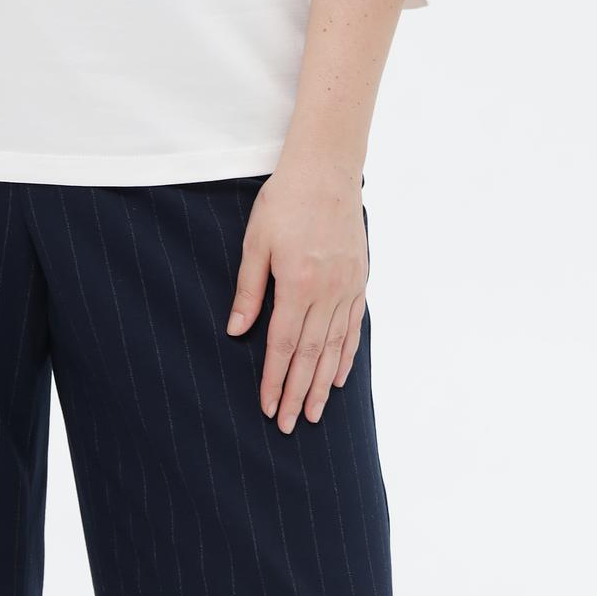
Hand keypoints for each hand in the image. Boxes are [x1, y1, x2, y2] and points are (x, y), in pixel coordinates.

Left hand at [225, 161, 366, 431]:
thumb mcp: (256, 241)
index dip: (274, 380)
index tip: (267, 407)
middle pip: (310, 355)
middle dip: (297, 393)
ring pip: (334, 347)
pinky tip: (338, 377)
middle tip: (288, 426)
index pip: (284, 345)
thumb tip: (237, 331)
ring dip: (322, 384)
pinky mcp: (359, 279)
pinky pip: (353, 327)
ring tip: (313, 414)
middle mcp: (326, 291)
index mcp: (297, 283)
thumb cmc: (284, 200)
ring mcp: (347, 287)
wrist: (326, 169)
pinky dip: (346, 355)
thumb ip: (249, 289)